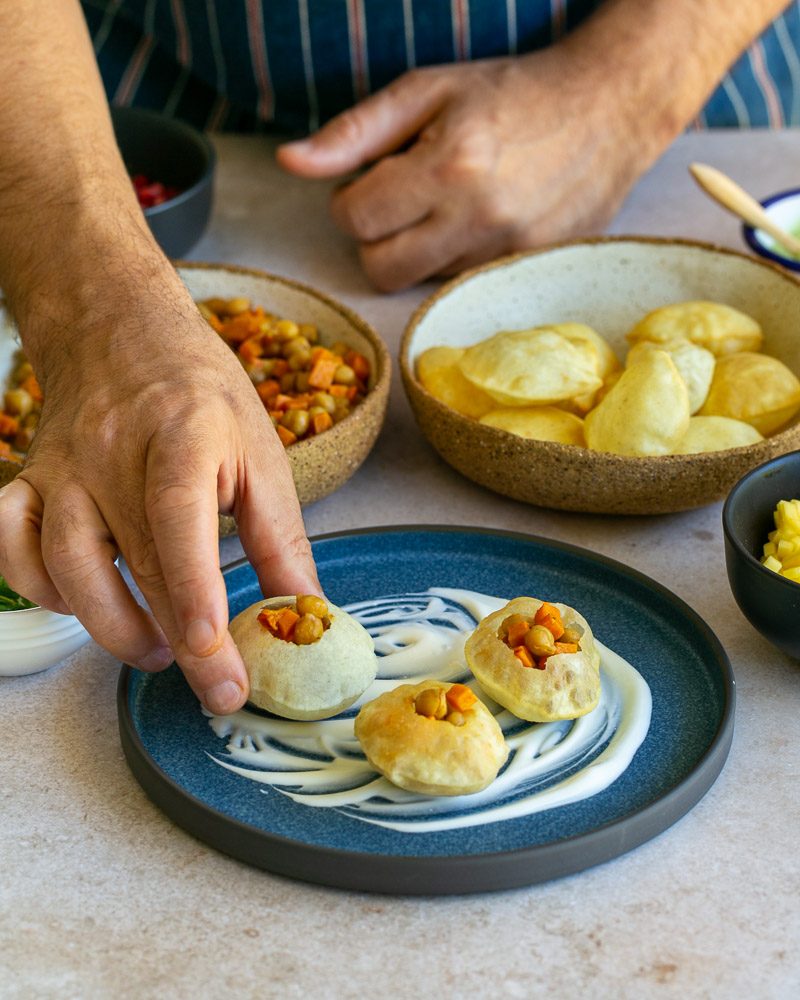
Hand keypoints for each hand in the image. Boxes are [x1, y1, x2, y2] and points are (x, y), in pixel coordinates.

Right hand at [0, 279, 319, 713]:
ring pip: (62, 564)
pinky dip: (40, 588)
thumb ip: (282, 535)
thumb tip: (308, 611)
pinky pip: (12, 545)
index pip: (179, 516)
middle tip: (220, 688)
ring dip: (109, 625)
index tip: (215, 651)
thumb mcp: (262, 452)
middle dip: (177, 640)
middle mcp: (111, 451)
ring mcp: (61, 468)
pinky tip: (82, 603)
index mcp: (183, 432)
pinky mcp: (29, 481)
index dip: (192, 589)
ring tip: (157, 650)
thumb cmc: (203, 396)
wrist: (121, 333)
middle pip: (133, 558)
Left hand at [277, 47, 642, 290]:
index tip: (373, 179)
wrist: (612, 108)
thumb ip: (355, 132)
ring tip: (447, 200)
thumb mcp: (428, 90)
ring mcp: (507, 250)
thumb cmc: (513, 90)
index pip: (355, 218)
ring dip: (417, 247)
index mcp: (448, 166)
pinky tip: (475, 218)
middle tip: (400, 198)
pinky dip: (453, 257)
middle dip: (375, 238)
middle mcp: (478, 218)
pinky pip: (460, 282)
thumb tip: (290, 163)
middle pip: (381, 269)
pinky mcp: (527, 267)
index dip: (350, 200)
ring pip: (420, 279)